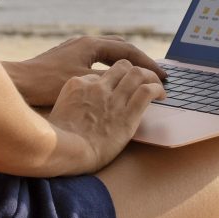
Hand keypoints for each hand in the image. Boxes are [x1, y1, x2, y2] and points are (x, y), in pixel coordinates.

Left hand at [5, 36, 164, 107]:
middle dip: (141, 60)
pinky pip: (98, 57)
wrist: (19, 81)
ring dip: (126, 61)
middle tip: (157, 73)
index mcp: (91, 45)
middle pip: (121, 47)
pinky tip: (114, 78)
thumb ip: (109, 79)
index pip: (128, 51)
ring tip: (141, 74)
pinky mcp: (68, 57)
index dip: (148, 64)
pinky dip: (112, 65)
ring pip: (109, 51)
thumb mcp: (84, 82)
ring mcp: (75, 48)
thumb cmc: (47, 83)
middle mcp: (85, 42)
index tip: (163, 76)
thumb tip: (133, 79)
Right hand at [43, 61, 164, 174]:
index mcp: (77, 85)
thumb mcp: (57, 114)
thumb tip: (76, 112)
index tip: (117, 88)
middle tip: (143, 79)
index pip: (100, 75)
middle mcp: (97, 87)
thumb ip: (70, 106)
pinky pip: (146, 91)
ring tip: (157, 83)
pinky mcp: (127, 114)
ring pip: (137, 74)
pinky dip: (157, 89)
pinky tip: (161, 95)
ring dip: (150, 76)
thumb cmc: (57, 140)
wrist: (64, 151)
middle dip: (134, 70)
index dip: (112, 81)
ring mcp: (112, 99)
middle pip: (121, 66)